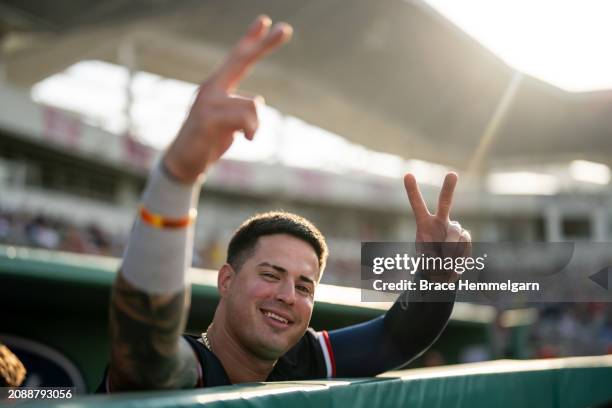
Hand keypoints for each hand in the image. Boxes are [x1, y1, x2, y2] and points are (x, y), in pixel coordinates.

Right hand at [164, 16, 292, 181]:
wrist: (184, 162)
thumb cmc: (208, 141)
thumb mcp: (229, 122)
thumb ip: (241, 107)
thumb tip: (258, 100)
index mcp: (217, 86)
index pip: (237, 58)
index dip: (251, 39)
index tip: (265, 21)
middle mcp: (211, 87)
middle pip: (242, 60)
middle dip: (265, 44)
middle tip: (286, 28)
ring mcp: (208, 100)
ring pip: (253, 105)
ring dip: (256, 125)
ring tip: (244, 136)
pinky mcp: (208, 117)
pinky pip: (246, 120)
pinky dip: (252, 132)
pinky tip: (243, 140)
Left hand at [403, 173, 470, 279]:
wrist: (444, 273)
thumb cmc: (429, 263)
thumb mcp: (424, 260)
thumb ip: (428, 254)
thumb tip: (439, 247)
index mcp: (424, 223)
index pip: (417, 205)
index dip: (412, 191)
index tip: (407, 174)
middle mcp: (440, 221)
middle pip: (445, 202)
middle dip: (449, 188)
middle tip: (452, 174)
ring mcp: (454, 228)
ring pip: (456, 232)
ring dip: (450, 249)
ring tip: (445, 261)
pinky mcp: (466, 236)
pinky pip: (465, 243)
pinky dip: (459, 255)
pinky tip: (454, 262)